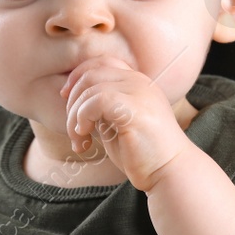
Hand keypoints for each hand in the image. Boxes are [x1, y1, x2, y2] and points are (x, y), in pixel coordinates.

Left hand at [58, 56, 194, 191]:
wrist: (169, 171)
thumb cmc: (142, 153)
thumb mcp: (117, 123)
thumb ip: (101, 107)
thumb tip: (73, 99)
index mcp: (137, 82)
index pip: (101, 63)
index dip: (77, 76)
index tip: (66, 98)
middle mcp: (139, 82)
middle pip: (91, 73)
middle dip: (72, 100)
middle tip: (74, 129)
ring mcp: (139, 93)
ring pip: (90, 88)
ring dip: (74, 116)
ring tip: (79, 139)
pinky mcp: (135, 108)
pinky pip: (97, 102)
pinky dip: (83, 119)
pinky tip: (86, 139)